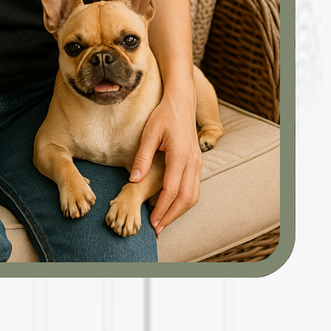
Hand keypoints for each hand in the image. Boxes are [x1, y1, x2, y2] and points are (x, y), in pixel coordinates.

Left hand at [129, 88, 203, 234]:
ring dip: (180, 211)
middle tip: (158, 228)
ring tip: (164, 221)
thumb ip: (142, 158)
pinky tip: (172, 205)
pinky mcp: (197, 162)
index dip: (161, 208)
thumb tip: (133, 180)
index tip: (151, 221)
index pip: (171, 190)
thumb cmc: (164, 115)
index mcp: (180, 156)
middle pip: (186, 199)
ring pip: (194, 195)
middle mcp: (192, 162)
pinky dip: (185, 201)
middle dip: (172, 216)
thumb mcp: (149, 133)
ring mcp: (197, 162)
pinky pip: (194, 187)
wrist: (182, 101)